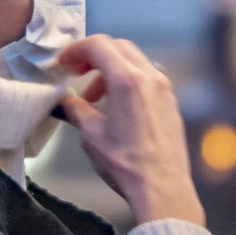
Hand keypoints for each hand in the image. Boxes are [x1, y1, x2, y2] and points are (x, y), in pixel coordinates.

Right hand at [56, 35, 205, 226]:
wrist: (163, 189)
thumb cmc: (126, 165)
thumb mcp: (92, 136)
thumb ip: (77, 111)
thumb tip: (66, 101)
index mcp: (128, 81)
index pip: (99, 45)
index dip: (76, 49)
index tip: (64, 63)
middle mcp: (150, 78)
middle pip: (119, 47)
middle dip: (94, 56)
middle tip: (76, 73)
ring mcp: (165, 89)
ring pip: (134, 61)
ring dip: (111, 70)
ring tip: (94, 98)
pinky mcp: (171, 103)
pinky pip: (147, 78)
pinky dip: (128, 81)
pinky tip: (117, 106)